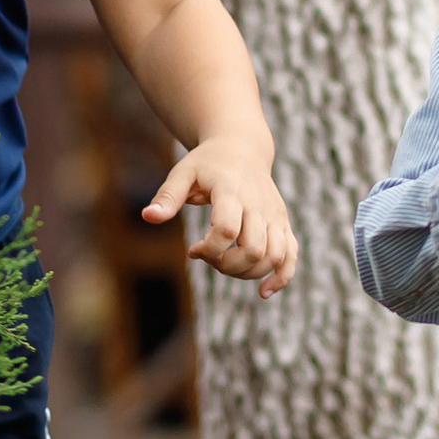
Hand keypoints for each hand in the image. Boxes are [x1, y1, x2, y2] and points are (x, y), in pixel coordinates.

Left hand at [145, 135, 297, 296]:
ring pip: (274, 256)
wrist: (242, 147)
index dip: (209, 249)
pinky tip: (263, 291)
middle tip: (209, 258)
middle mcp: (258, 204)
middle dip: (228, 266)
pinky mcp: (283, 223)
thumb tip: (148, 217)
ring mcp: (274, 214)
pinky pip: (290, 255)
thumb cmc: (207, 163)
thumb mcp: (183, 173)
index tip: (193, 250)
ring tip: (227, 266)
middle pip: (253, 249)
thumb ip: (167, 196)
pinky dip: (281, 277)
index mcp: (231, 191)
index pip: (227, 229)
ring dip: (249, 274)